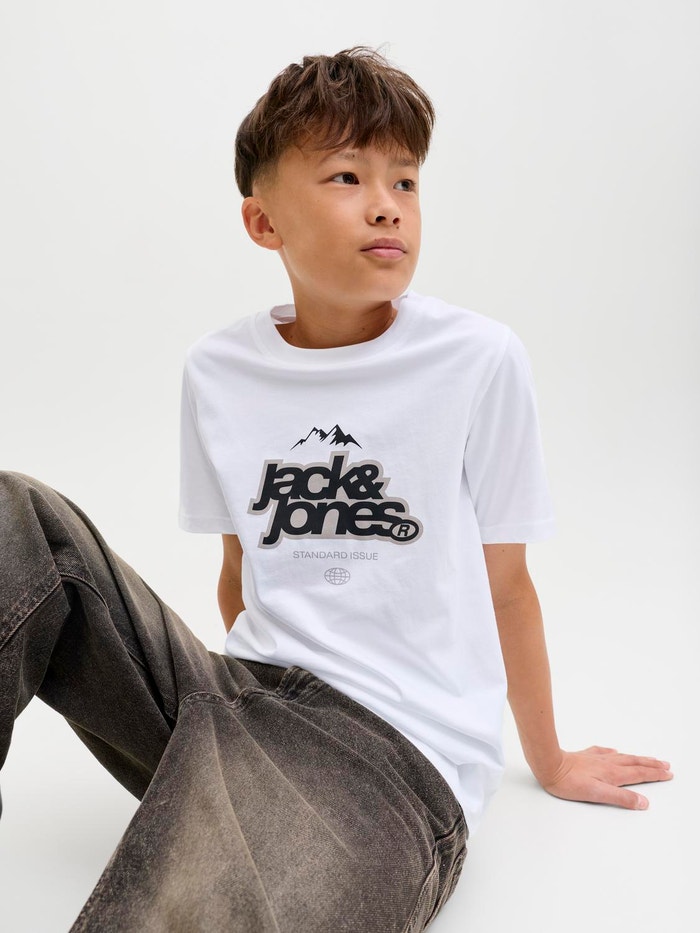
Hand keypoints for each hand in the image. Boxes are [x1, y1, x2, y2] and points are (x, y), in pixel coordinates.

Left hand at [538, 745, 672, 809]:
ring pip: (623, 757)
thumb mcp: (597, 794)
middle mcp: (607, 764)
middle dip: (651, 765)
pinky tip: (614, 751)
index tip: (668, 774)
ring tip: (648, 758)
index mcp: (612, 774)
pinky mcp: (585, 756)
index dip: (655, 774)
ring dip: (638, 758)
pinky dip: (614, 752)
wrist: (548, 765)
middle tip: (665, 765)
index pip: (639, 774)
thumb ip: (621, 798)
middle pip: (634, 763)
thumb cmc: (569, 782)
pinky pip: (604, 752)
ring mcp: (596, 758)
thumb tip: (643, 802)